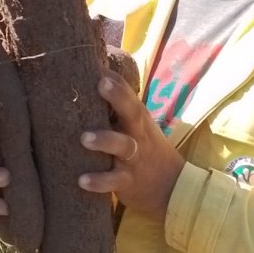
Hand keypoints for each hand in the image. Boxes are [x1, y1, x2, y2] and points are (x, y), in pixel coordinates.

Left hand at [79, 73, 184, 221]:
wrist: (172, 186)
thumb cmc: (144, 146)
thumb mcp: (136, 123)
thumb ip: (116, 104)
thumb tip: (93, 72)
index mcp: (136, 116)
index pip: (127, 92)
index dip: (114, 79)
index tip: (97, 66)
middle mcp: (137, 133)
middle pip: (131, 111)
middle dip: (118, 97)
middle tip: (101, 84)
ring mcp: (133, 158)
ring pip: (122, 146)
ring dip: (104, 140)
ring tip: (84, 138)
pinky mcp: (128, 181)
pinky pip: (113, 181)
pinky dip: (99, 181)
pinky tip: (82, 180)